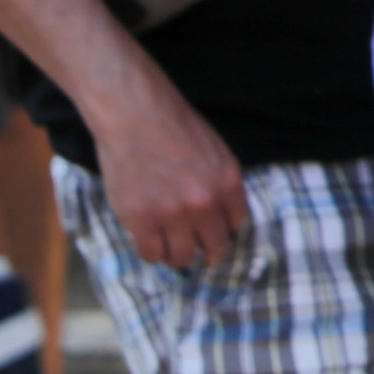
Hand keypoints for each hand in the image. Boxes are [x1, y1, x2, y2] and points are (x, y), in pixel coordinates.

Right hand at [92, 81, 249, 268]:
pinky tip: (152, 242)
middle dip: (207, 251)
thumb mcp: (216, 152)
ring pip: (182, 257)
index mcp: (228, 183)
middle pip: (214, 246)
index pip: (237, 225)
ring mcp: (172, 214)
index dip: (226, 232)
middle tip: (197, 249)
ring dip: (179, 256)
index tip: (216, 234)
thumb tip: (222, 214)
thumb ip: (221, 184)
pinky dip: (153, 253)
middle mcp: (205, 203)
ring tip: (172, 248)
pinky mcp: (141, 220)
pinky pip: (151, 254)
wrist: (136, 116)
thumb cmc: (175, 127)